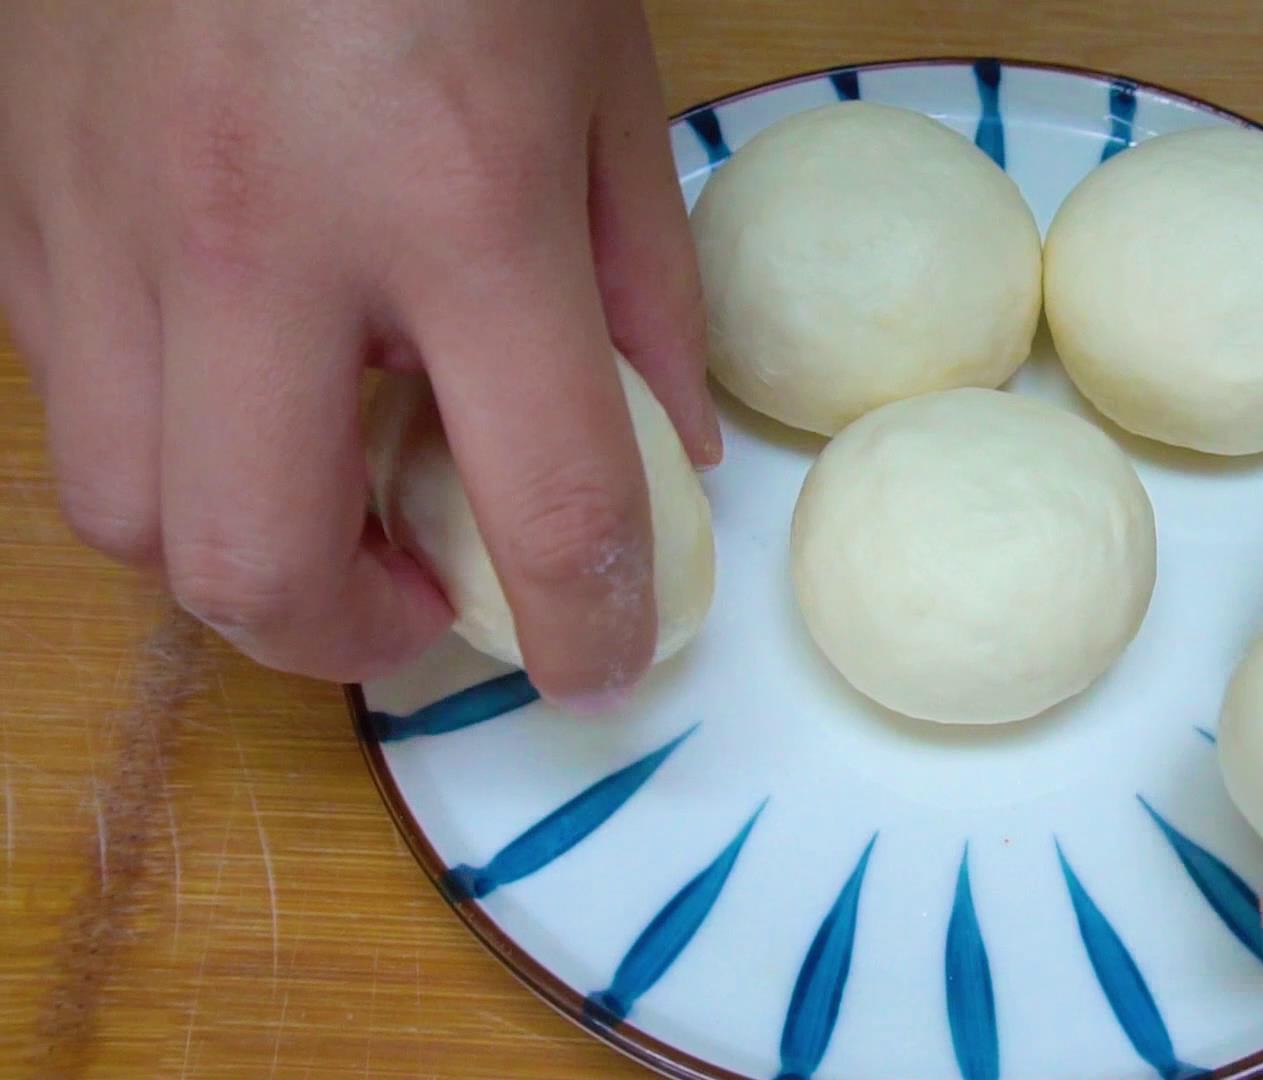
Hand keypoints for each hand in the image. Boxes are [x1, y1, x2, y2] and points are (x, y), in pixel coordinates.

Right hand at [0, 2, 718, 704]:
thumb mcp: (607, 79)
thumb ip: (641, 282)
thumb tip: (658, 444)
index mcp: (454, 199)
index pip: (539, 495)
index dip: (587, 624)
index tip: (601, 663)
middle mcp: (257, 229)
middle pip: (246, 559)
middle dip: (348, 637)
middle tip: (423, 600)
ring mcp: (108, 206)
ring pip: (116, 501)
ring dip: (233, 546)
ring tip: (324, 496)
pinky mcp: (19, 178)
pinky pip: (61, 383)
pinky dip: (155, 427)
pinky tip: (235, 371)